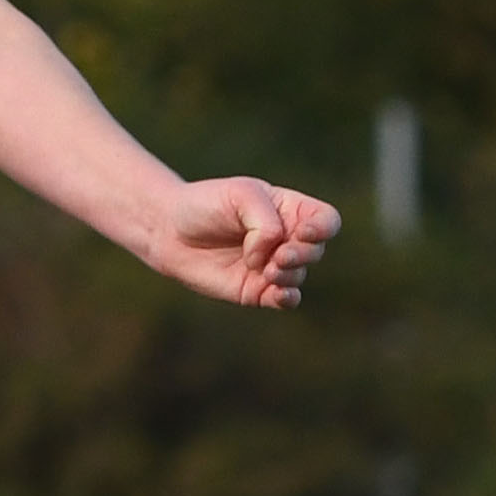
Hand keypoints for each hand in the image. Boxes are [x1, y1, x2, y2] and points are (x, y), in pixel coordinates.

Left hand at [147, 177, 339, 307]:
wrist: (169, 229)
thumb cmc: (205, 204)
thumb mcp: (240, 195)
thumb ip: (266, 222)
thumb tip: (271, 257)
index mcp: (289, 210)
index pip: (326, 221)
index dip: (323, 228)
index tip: (304, 232)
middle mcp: (287, 240)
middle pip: (315, 250)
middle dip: (301, 254)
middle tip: (278, 255)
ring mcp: (273, 266)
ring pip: (298, 275)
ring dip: (286, 273)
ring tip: (265, 268)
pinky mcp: (258, 290)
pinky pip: (286, 299)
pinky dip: (287, 298)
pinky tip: (278, 292)